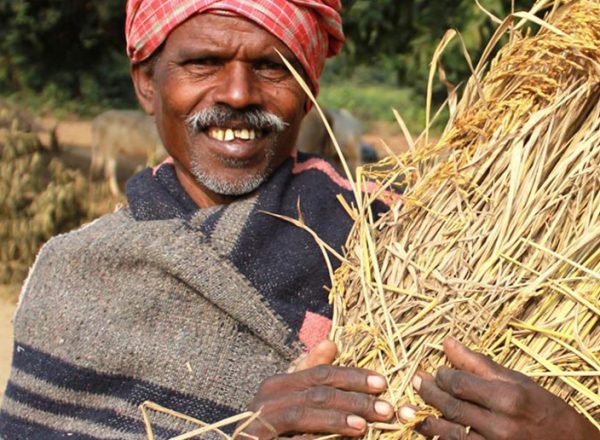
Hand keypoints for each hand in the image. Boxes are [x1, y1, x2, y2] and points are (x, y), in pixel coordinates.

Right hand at [241, 340, 394, 438]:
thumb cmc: (275, 427)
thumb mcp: (294, 397)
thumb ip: (312, 372)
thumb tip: (332, 342)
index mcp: (278, 384)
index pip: (321, 373)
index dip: (353, 376)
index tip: (382, 383)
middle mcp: (267, 399)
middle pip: (317, 393)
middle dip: (354, 400)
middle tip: (385, 409)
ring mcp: (260, 423)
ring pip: (303, 414)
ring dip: (336, 420)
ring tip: (364, 427)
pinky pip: (291, 439)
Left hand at [399, 337, 599, 439]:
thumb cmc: (543, 407)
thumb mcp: (516, 380)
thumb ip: (478, 363)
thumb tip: (447, 342)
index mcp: (508, 398)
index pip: (461, 384)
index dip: (443, 376)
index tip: (436, 371)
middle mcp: (500, 425)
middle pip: (452, 407)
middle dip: (429, 393)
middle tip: (417, 382)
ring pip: (450, 434)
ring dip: (426, 420)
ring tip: (410, 409)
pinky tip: (429, 432)